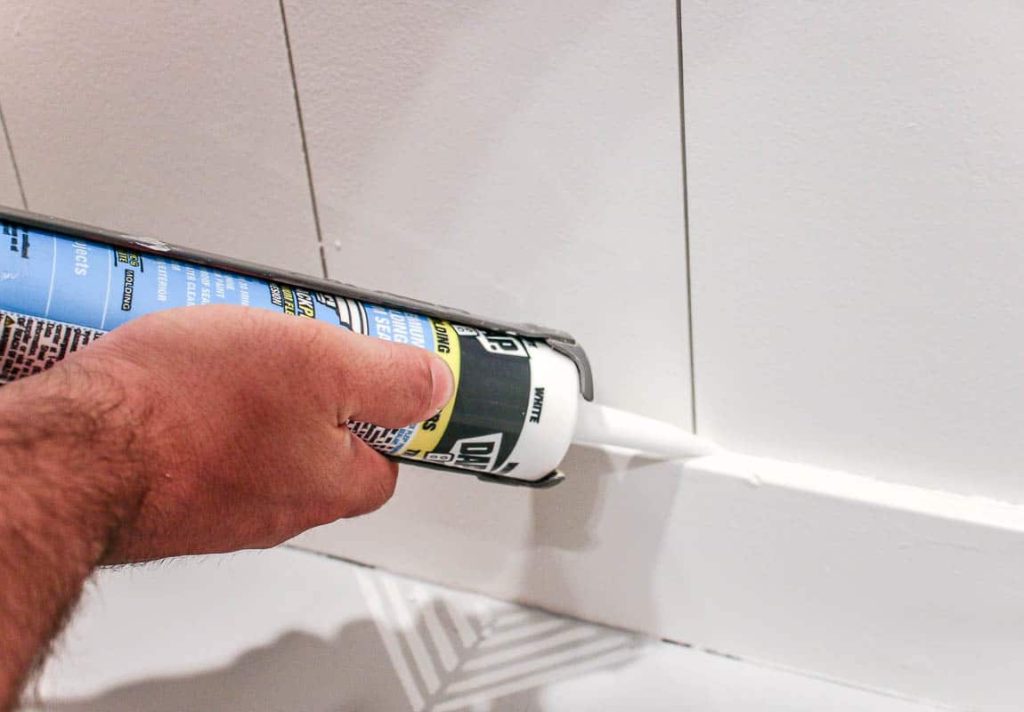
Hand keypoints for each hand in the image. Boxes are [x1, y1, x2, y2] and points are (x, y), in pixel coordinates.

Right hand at [24, 304, 453, 562]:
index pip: (388, 462)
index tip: (380, 380)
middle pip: (321, 449)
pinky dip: (198, 414)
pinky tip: (178, 378)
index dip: (388, 416)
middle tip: (288, 350)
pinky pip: (201, 448)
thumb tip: (435, 386)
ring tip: (227, 353)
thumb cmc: (183, 410)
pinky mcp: (165, 495)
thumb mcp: (318, 363)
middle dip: (312, 399)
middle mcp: (277, 507)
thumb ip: (388, 377)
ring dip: (251, 401)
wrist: (71, 450)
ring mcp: (218, 506)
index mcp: (329, 482)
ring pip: (258, 445)